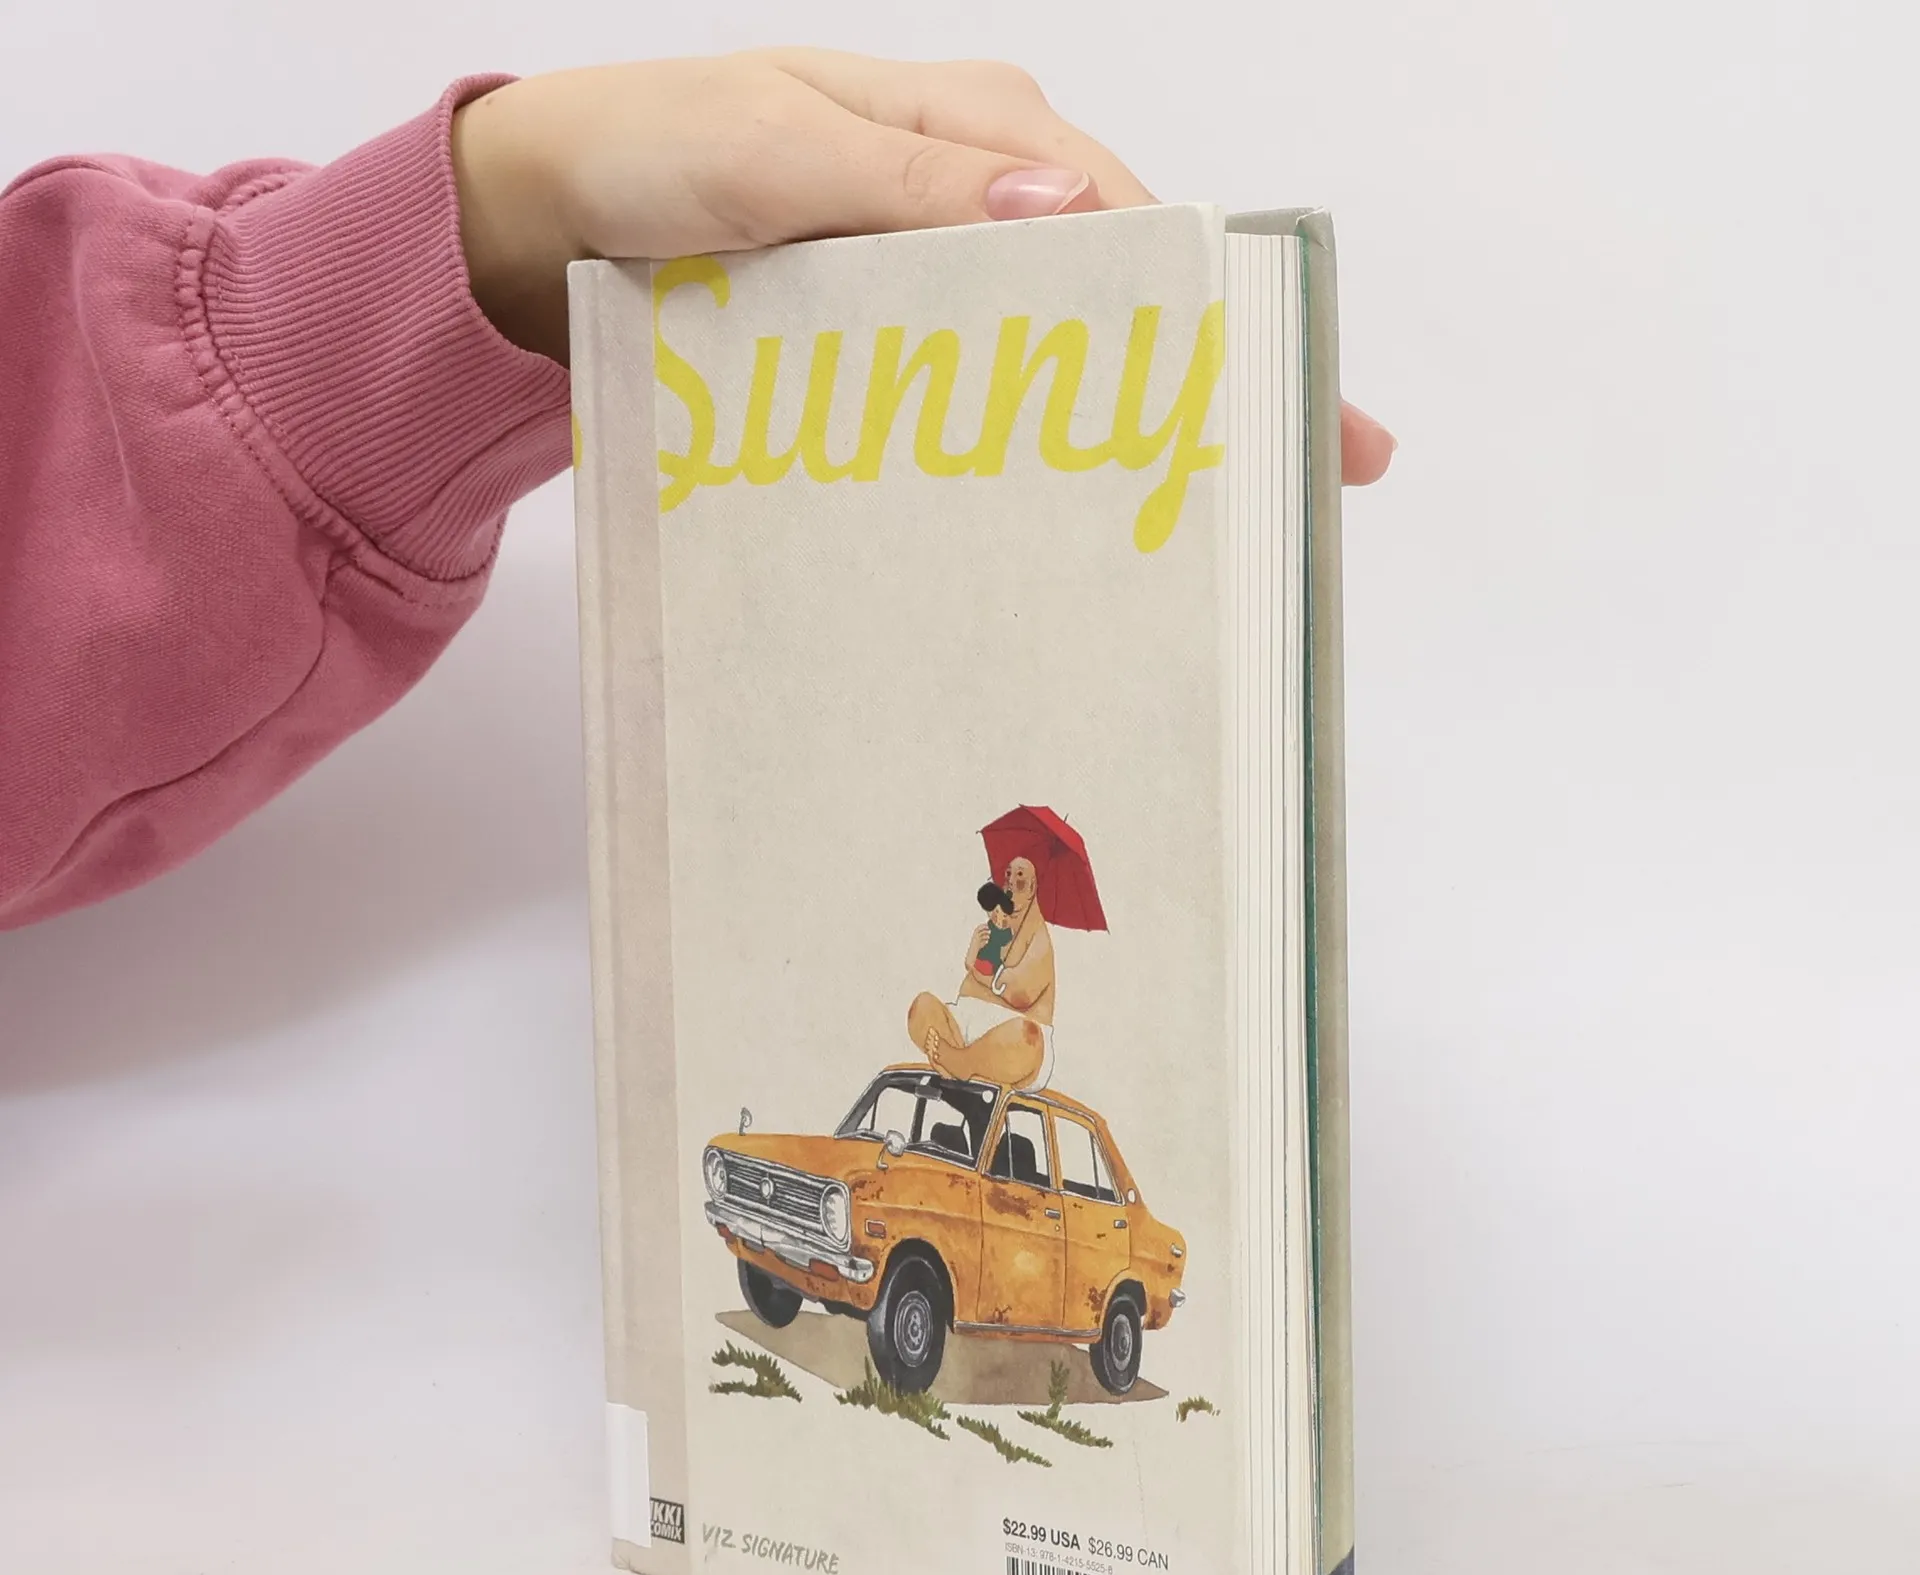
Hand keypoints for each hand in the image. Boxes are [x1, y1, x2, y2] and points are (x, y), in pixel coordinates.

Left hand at [453, 50, 1392, 481]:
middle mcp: (976, 195)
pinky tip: (1069, 511)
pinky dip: (1033, 442)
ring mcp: (932, 273)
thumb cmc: (650, 155)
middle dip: (1211, 381)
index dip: (1222, 310)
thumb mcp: (775, 147)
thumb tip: (1072, 216)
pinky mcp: (886, 339)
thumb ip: (908, 181)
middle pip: (1122, 292)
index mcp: (978, 126)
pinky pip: (982, 389)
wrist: (535, 227)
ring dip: (1129, 427)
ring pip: (1060, 351)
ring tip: (1211, 523)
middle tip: (1305, 484)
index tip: (1299, 404)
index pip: (1135, 218)